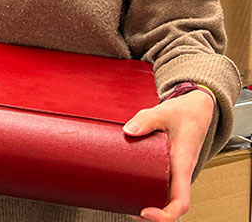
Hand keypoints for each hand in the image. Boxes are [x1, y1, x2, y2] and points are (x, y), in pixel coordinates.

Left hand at [123, 89, 214, 220]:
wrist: (195, 110)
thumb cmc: (184, 114)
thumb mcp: (164, 112)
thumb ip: (146, 119)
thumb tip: (128, 131)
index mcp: (182, 165)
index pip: (181, 201)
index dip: (165, 214)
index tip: (145, 212)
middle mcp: (180, 173)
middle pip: (169, 205)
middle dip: (149, 213)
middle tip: (126, 208)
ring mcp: (174, 172)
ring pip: (164, 197)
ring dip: (147, 203)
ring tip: (125, 201)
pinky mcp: (168, 167)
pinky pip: (161, 186)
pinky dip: (148, 192)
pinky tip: (132, 190)